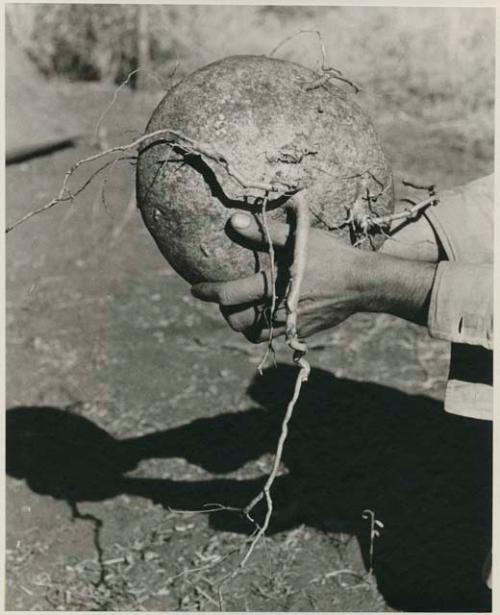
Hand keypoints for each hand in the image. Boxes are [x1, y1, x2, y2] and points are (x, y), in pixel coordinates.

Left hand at [191, 212, 436, 342]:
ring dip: (244, 324)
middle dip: (226, 311)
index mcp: (273, 285)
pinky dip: (265, 330)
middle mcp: (278, 310)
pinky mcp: (302, 333)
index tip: (195, 289)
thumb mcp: (299, 239)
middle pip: (237, 321)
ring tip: (244, 310)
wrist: (363, 284)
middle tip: (226, 299)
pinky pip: (274, 338)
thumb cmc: (331, 256)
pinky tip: (268, 316)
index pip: (229, 295)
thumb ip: (263, 232)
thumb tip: (233, 221)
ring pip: (254, 335)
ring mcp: (290, 325)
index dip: (208, 292)